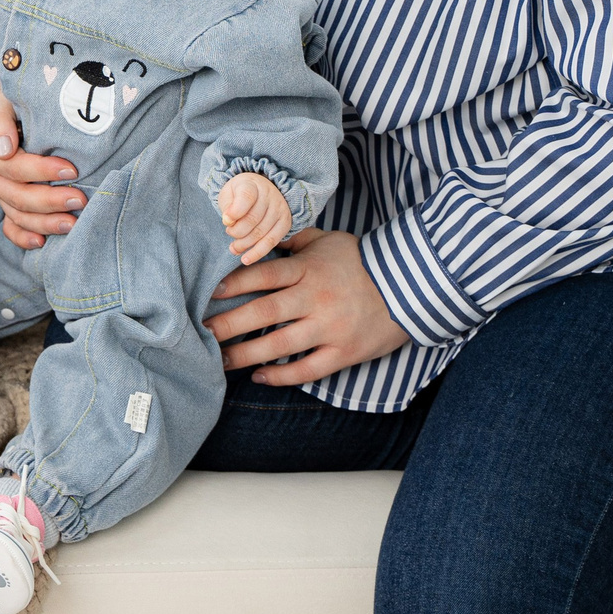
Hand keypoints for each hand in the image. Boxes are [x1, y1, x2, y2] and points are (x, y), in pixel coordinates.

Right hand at [0, 86, 82, 249]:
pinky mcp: (7, 201)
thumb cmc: (24, 96)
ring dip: (43, 222)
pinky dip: (23, 237)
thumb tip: (3, 149)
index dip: (40, 170)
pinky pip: (10, 226)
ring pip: (16, 213)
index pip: (10, 165)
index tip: (71, 170)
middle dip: (48, 200)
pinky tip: (41, 242)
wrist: (26, 102)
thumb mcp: (9, 95)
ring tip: (71, 224)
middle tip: (79, 199)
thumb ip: (1, 117)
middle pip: (14, 194)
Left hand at [204, 229, 410, 386]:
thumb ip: (293, 239)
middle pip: (264, 313)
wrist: (411, 286)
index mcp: (309, 270)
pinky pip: (307, 370)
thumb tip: (261, 236)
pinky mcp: (343, 353)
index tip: (208, 294)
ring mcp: (330, 328)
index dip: (233, 284)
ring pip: (280, 346)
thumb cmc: (361, 261)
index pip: (263, 276)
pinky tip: (259, 377)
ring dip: (246, 356)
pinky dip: (281, 376)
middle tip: (201, 334)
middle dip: (228, 325)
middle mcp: (316, 299)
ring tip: (219, 362)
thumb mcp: (328, 241)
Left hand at [216, 172, 291, 264]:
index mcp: (252, 184)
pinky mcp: (284, 224)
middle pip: (252, 219)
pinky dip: (257, 253)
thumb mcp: (229, 192)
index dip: (235, 211)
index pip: (246, 197)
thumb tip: (228, 221)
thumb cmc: (239, 194)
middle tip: (229, 232)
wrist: (261, 190)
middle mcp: (270, 195)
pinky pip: (271, 242)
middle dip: (236, 232)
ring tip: (233, 248)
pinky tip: (245, 259)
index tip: (225, 220)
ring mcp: (279, 209)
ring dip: (244, 244)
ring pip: (260, 233)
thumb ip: (227, 205)